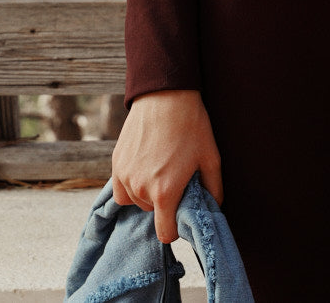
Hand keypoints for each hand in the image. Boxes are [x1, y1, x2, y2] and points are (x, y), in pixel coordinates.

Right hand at [111, 88, 222, 243]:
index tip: (180, 212)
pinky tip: (145, 165)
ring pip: (135, 201)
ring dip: (146, 192)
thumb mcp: (211, 158)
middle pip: (152, 213)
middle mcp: (140, 189)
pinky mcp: (116, 163)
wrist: (165, 95)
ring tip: (161, 167)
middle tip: (175, 177)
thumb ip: (213, 190)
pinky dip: (131, 183)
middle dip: (164, 202)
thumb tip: (212, 208)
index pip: (165, 233)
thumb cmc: (191, 126)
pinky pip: (121, 188)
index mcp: (165, 192)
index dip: (175, 227)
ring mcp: (125, 176)